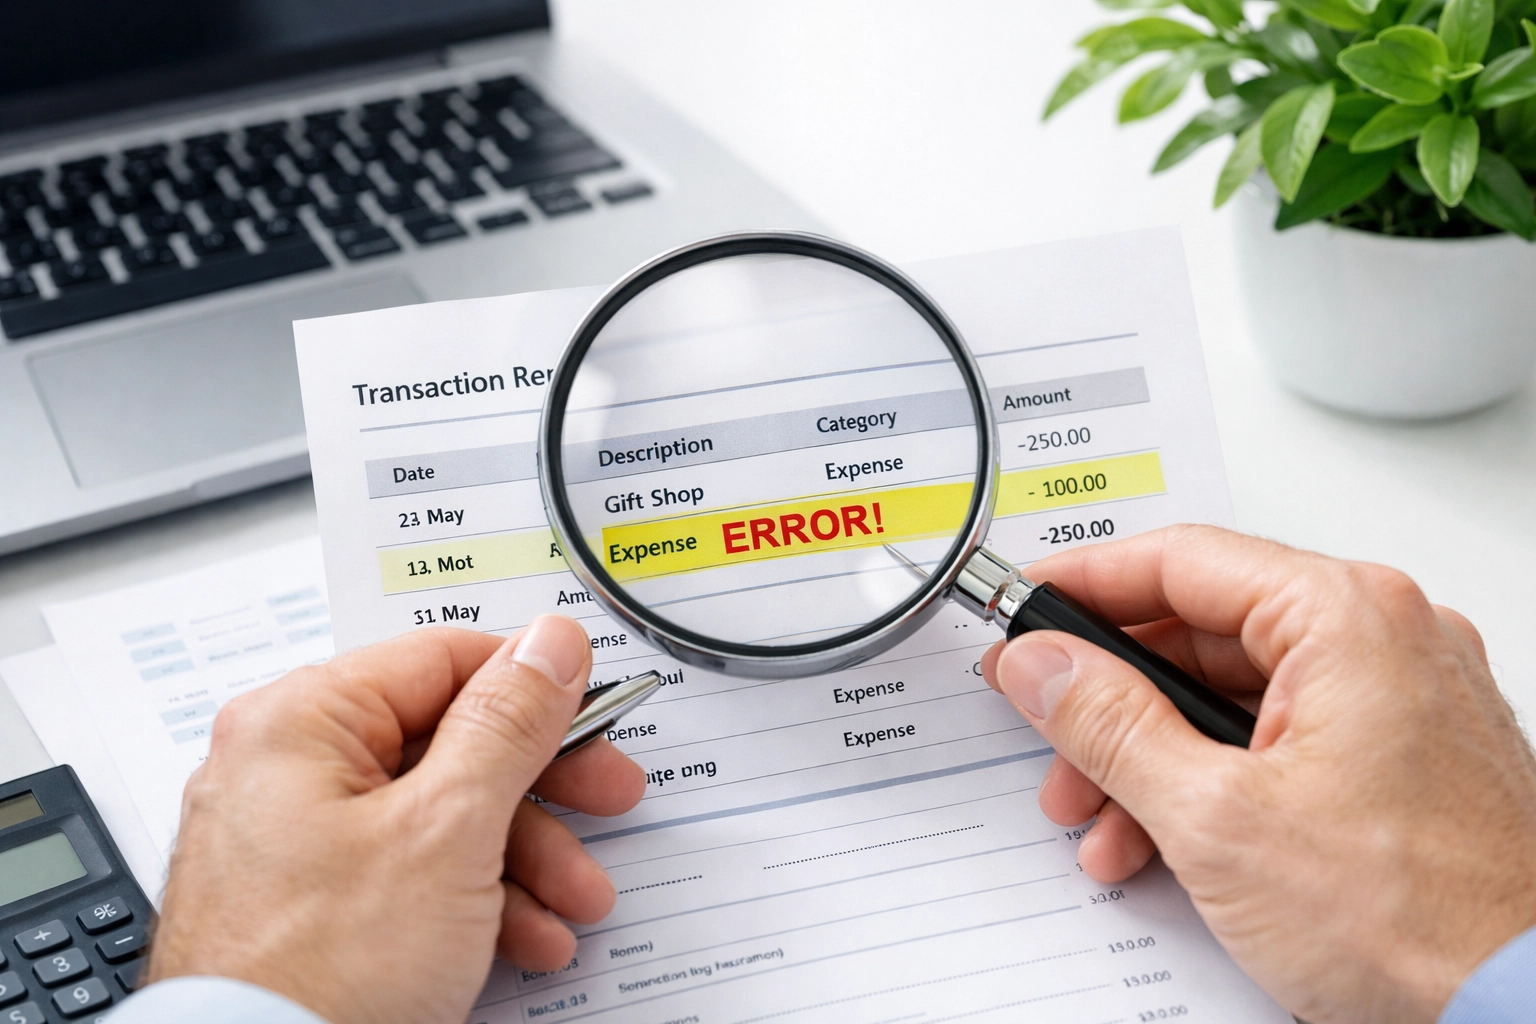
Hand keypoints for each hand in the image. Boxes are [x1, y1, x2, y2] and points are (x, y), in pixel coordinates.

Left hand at [146, 616, 645, 1023]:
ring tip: (573, 904)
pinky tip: (523, 938)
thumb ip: (509, 723)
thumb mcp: (448, 829)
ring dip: (523, 859)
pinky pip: (406, 872)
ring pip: (437, 816)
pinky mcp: (308, 904)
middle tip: (608, 801)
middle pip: (448, 744)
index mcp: (300, 721)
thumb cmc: (322, 971)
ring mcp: (293, 840)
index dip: (533, 687)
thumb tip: (549, 643)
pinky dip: (473, 900)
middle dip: (542, 793)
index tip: (594, 713)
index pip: (443, 660)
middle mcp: (285, 768)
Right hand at [981, 525, 1535, 1023]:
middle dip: (1111, 702)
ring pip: (1233, 695)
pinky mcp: (1399, 756)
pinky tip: (1167, 840)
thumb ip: (1108, 725)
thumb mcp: (1216, 818)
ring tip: (1103, 819)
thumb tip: (1043, 664)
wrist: (1528, 1015)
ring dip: (1151, 755)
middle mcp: (1385, 638)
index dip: (1084, 583)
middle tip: (1048, 732)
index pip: (1181, 560)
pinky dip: (1212, 780)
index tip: (1023, 605)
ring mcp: (1398, 698)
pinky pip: (1279, 739)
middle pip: (1200, 634)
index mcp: (1347, 617)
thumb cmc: (1422, 922)